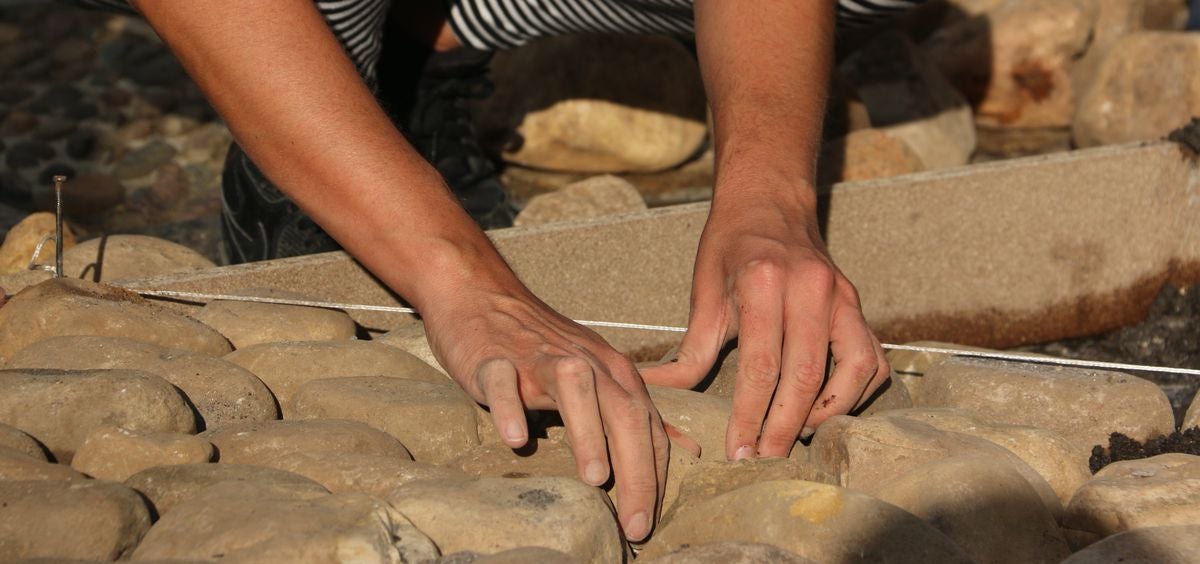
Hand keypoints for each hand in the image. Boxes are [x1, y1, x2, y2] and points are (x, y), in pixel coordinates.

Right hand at [418, 277, 670, 541]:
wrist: (481, 295)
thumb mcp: (598, 373)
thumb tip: (684, 449)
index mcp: (612, 371)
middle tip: (637, 525)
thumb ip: (635, 411)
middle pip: (623, 412)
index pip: (647, 425)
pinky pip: (504, 381)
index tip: (651, 524)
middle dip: (637, 471)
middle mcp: (585, 363)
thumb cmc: (543, 346)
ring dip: (589, 433)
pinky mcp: (493, 357)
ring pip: (574, 388)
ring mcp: (538, 358)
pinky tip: (515, 439)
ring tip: (597, 479)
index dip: (655, 476)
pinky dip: (510, 407)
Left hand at [642, 189, 889, 458]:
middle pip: (805, 376)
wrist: (769, 203)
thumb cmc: (729, 249)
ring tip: (795, 436)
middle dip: (783, 427)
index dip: (750, 416)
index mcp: (763, 282)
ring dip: (825, 414)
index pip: (762, 366)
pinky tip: (826, 409)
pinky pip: (871, 359)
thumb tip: (652, 391)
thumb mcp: (703, 293)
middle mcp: (810, 288)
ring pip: (850, 371)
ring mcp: (842, 296)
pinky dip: (854, 392)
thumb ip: (689, 351)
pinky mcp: (858, 305)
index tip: (738, 451)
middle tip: (765, 459)